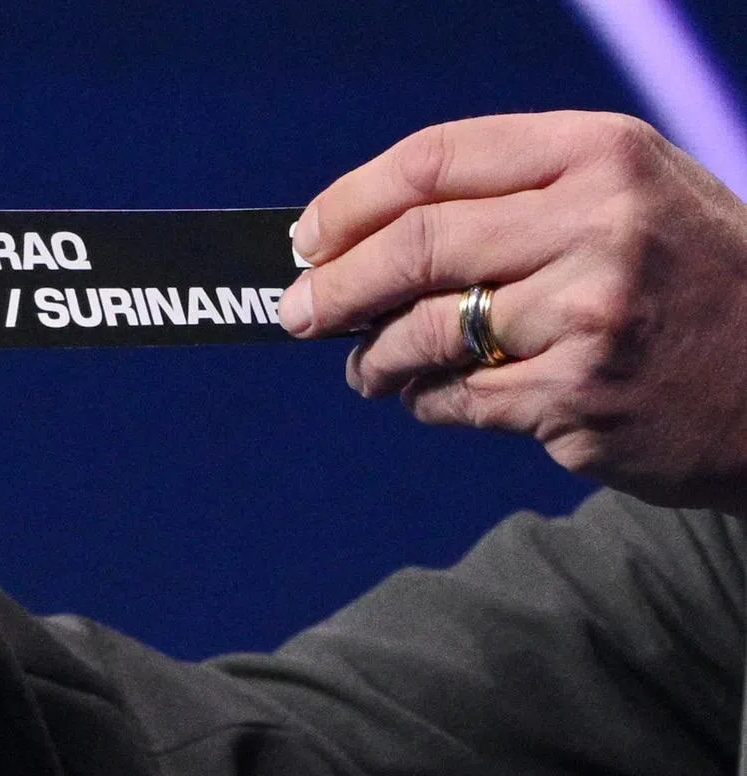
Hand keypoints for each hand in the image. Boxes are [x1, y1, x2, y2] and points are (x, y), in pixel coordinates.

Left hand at [278, 111, 746, 512]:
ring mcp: (587, 317)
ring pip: (424, 334)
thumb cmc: (697, 284)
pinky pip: (459, 400)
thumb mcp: (633, 199)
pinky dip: (426, 403)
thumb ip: (521, 201)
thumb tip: (381, 236)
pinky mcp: (577, 399)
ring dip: (373, 359)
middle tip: (297, 314)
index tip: (306, 239)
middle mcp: (596, 226)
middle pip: (415, 245)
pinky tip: (425, 399)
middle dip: (333, 286)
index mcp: (602, 155)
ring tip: (365, 371)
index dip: (351, 202)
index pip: (436, 161)